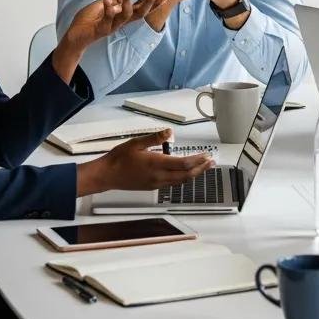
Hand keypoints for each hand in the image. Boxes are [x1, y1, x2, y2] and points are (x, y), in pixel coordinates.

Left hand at [61, 0, 166, 54]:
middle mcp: (120, 22)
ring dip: (127, 1)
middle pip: (138, 14)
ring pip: (125, 15)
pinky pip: (107, 17)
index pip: (140, 9)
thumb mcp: (102, 5)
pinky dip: (107, 6)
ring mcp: (111, 27)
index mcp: (121, 16)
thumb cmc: (88, 21)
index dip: (153, 4)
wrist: (74, 37)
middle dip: (148, 4)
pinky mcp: (101, 29)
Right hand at [76, 129, 213, 195]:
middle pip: (185, 175)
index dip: (198, 161)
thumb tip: (170, 132)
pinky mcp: (152, 186)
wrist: (107, 175)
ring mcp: (156, 183)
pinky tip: (185, 173)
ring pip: (180, 181)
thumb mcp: (136, 142)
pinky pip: (172, 184)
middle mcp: (158, 176)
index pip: (183, 164)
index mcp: (156, 164)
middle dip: (200, 169)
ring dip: (193, 174)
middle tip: (211, 163)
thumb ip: (155, 138)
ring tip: (203, 168)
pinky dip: (182, 178)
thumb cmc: (119, 158)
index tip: (207, 156)